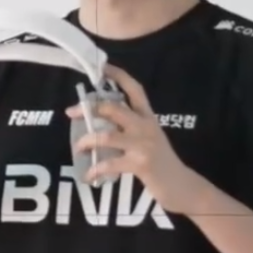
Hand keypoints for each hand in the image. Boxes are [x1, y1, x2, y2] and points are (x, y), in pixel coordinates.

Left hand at [68, 64, 204, 207]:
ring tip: (78, 148)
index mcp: (148, 117)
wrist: (182, 185)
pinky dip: (95, 169)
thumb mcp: (147, 136)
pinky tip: (88, 175)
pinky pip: (110, 163)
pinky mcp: (141, 164)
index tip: (101, 67)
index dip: (118, 76)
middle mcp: (146, 126)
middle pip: (115, 109)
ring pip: (108, 136)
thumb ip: (128, 125)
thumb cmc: (159, 160)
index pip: (134, 89)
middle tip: (70, 112)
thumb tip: (97, 116)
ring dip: (87, 141)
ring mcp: (144, 145)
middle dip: (89, 109)